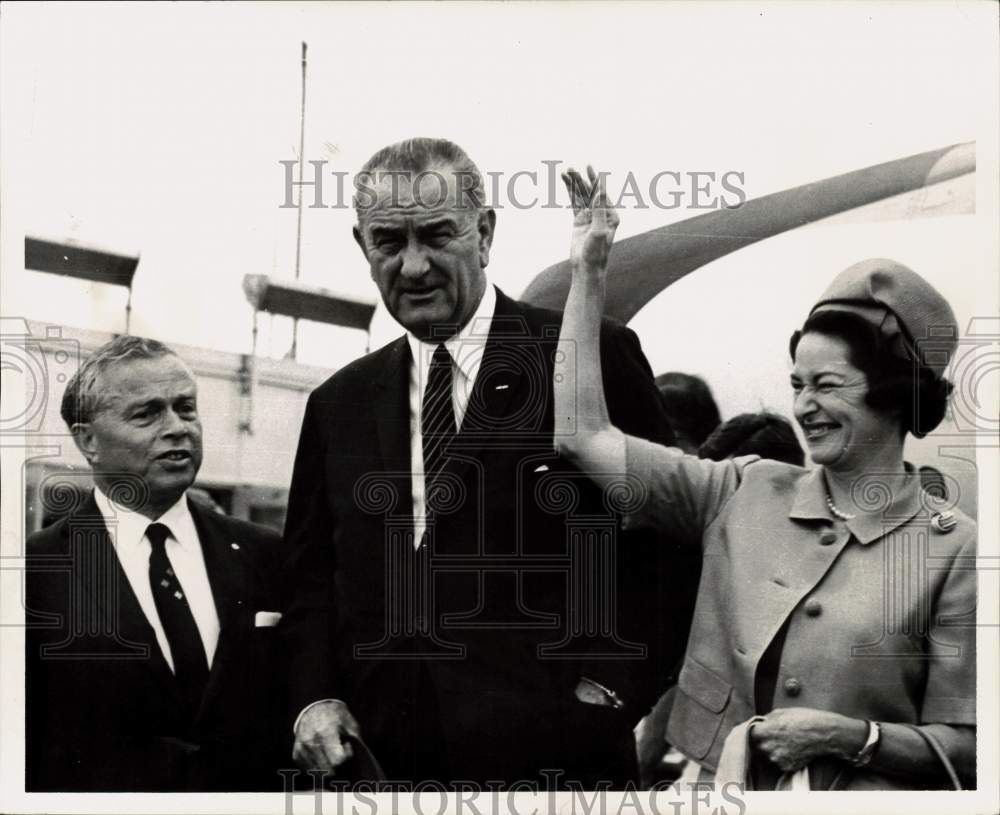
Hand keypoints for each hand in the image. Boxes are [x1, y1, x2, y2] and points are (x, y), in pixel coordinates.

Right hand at [292, 700, 360, 772]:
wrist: (313, 709)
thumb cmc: (335, 716)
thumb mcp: (349, 722)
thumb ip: (354, 739)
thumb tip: (360, 755)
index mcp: (325, 731)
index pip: (337, 760)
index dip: (346, 755)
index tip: (347, 745)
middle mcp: (310, 741)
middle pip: (328, 770)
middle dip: (337, 764)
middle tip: (339, 750)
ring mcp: (302, 749)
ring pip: (319, 773)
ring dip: (327, 766)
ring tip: (331, 751)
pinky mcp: (296, 755)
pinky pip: (310, 770)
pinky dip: (318, 765)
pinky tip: (322, 753)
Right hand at [561, 166, 619, 274]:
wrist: (586, 267)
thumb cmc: (596, 252)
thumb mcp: (599, 230)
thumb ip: (599, 210)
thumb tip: (601, 190)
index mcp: (611, 215)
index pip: (601, 193)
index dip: (594, 179)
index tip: (588, 166)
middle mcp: (602, 213)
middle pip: (589, 192)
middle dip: (580, 180)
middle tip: (570, 168)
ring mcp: (590, 216)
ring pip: (581, 196)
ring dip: (573, 184)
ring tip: (564, 172)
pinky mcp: (580, 221)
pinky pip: (574, 203)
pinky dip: (569, 193)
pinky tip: (564, 183)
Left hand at [750, 707, 865, 772]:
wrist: (824, 733)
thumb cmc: (802, 719)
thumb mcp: (780, 712)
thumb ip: (766, 720)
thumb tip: (760, 723)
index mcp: (763, 732)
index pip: (749, 733)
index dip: (754, 731)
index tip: (759, 729)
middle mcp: (767, 748)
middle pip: (757, 746)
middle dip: (763, 741)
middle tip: (775, 735)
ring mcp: (777, 759)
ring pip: (769, 755)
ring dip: (773, 750)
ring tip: (787, 741)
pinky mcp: (787, 767)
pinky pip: (780, 762)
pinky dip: (784, 757)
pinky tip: (793, 749)